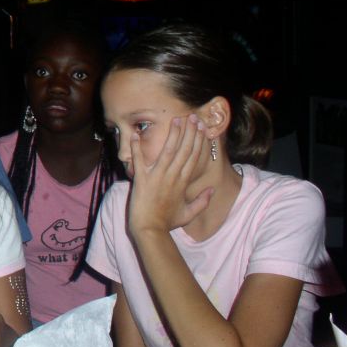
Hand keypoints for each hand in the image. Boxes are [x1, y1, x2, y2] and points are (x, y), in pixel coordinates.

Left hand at [127, 114, 212, 236]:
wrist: (150, 230)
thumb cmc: (167, 222)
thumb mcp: (188, 214)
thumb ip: (202, 202)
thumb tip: (212, 190)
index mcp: (183, 182)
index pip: (194, 157)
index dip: (198, 141)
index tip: (201, 128)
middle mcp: (173, 176)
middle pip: (184, 150)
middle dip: (189, 132)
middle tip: (192, 116)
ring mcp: (157, 177)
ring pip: (167, 151)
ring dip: (172, 135)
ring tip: (176, 120)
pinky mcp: (142, 179)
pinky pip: (139, 161)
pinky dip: (136, 147)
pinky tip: (134, 134)